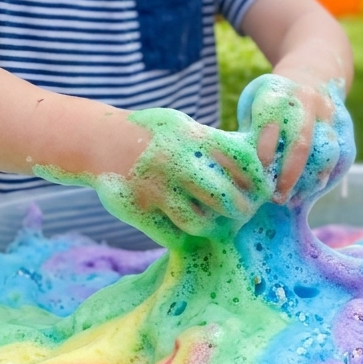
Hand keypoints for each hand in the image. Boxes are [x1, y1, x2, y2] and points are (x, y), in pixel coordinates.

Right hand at [40, 109, 270, 246]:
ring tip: (216, 224)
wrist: (101, 141)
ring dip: (213, 227)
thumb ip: (216, 144)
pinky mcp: (138, 211)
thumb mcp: (184, 126)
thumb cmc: (154, 136)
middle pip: (226, 198)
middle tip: (242, 213)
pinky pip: (173, 236)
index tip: (261, 189)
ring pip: (201, 223)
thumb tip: (261, 166)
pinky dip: (184, 237)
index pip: (242, 160)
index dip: (258, 179)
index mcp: (191, 137)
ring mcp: (155, 188)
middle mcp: (175, 162)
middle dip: (241, 210)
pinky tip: (186, 228)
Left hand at [237, 74, 354, 204]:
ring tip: (296, 199)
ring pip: (326, 153)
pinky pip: (342, 156)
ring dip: (311, 180)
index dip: (264, 154)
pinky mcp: (345, 126)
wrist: (313, 70)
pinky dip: (328, 176)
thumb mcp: (255, 105)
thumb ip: (251, 133)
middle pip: (301, 144)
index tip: (257, 178)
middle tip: (277, 199)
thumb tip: (242, 173)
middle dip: (289, 176)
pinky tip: (313, 190)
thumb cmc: (274, 99)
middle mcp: (306, 102)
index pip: (270, 127)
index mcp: (277, 94)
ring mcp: (329, 114)